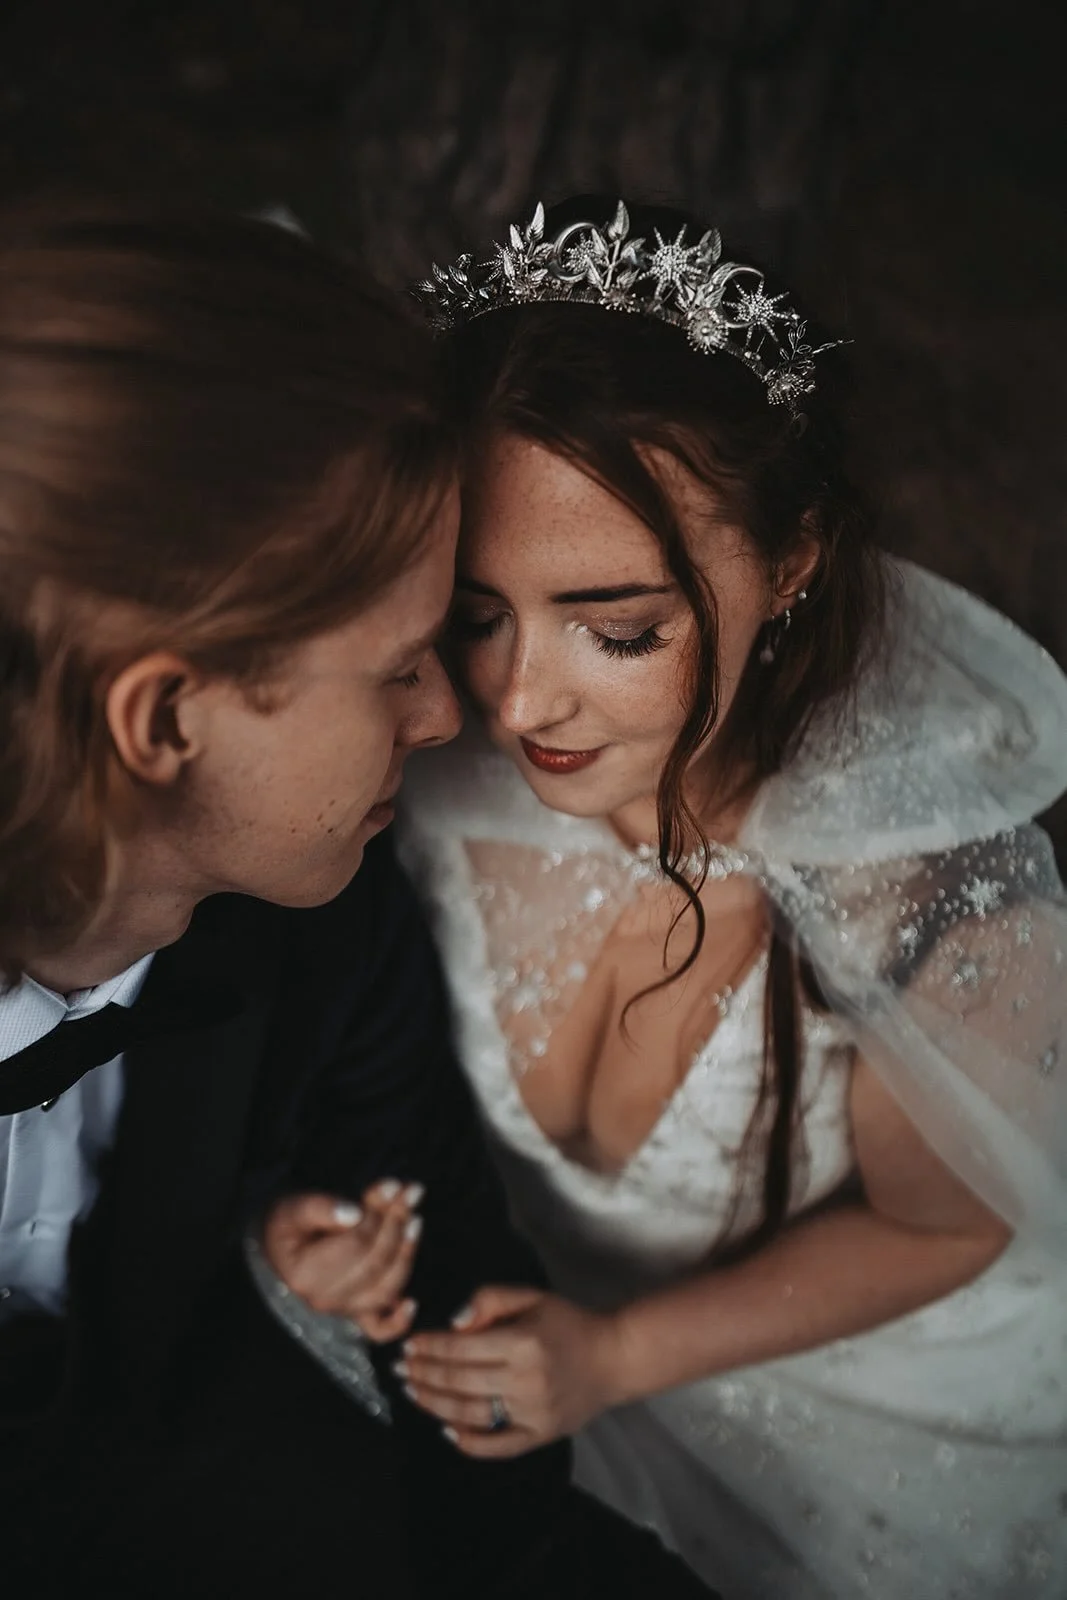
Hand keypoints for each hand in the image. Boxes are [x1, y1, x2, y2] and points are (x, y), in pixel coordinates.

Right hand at [262, 1179, 424, 1342]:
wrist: (281, 1246)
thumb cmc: (288, 1224)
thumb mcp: (294, 1207)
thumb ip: (321, 1208)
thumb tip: (355, 1212)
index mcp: (305, 1274)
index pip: (355, 1243)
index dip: (378, 1213)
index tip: (394, 1185)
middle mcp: (324, 1299)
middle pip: (374, 1263)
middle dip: (397, 1224)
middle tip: (412, 1192)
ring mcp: (342, 1310)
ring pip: (384, 1289)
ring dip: (406, 1253)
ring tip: (416, 1219)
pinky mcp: (355, 1315)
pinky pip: (379, 1329)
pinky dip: (398, 1322)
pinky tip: (412, 1304)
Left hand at [397, 1286, 623, 1456]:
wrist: (613, 1358)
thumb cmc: (568, 1324)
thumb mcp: (531, 1296)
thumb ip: (489, 1300)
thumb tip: (454, 1323)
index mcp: (523, 1342)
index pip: (462, 1347)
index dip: (431, 1346)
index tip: (410, 1345)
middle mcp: (526, 1380)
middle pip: (460, 1381)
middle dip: (424, 1374)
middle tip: (401, 1369)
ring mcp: (533, 1412)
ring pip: (471, 1414)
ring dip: (436, 1405)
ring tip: (414, 1393)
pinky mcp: (541, 1435)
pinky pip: (499, 1446)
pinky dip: (470, 1443)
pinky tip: (447, 1430)